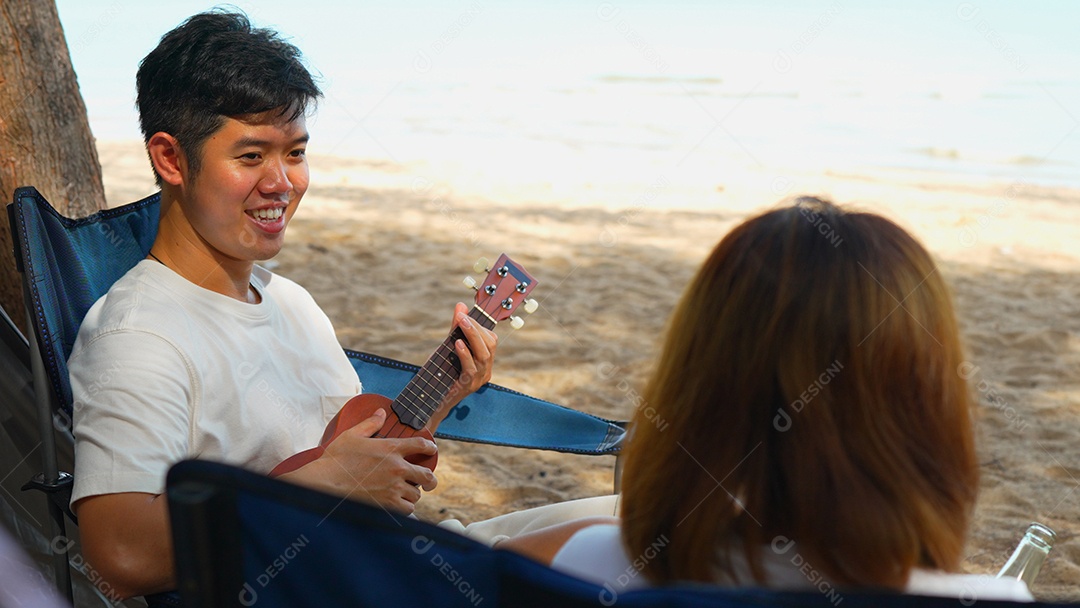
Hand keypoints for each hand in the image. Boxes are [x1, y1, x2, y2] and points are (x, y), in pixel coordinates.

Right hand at [283, 409, 437, 512]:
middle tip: (428, 482)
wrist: (324, 483)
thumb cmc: (335, 459)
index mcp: (390, 449)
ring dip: (413, 494)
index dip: (430, 448)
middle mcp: (396, 468)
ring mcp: (393, 488)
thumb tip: (381, 413)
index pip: (421, 445)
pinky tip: (400, 504)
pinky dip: (405, 508)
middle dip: (430, 479)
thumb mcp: (352, 435)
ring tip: (407, 493)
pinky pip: (407, 509)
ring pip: (416, 494)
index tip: (431, 450)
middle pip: (427, 476)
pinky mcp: (387, 505)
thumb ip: (370, 424)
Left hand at [430, 302, 497, 427]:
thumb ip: (455, 328)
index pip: (491, 339)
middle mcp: (486, 370)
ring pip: (484, 355)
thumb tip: (461, 305)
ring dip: (473, 337)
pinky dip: (465, 354)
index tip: (464, 313)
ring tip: (462, 324)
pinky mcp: (469, 386)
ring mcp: (480, 379)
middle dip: (476, 328)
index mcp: (485, 361)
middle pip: (490, 345)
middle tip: (462, 316)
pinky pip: (472, 368)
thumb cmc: (441, 373)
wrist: (431, 401)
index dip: (479, 324)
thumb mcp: (448, 347)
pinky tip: (457, 343)